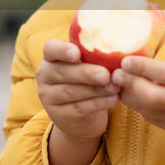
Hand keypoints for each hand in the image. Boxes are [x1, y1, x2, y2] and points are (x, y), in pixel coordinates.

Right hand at [37, 38, 118, 164]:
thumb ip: (94, 55)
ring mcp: (49, 97)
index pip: (50, 49)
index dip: (62, 50)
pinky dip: (98, 104)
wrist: (81, 116)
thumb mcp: (87, 65)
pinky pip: (79, 108)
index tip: (77, 53)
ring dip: (96, 89)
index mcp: (50, 58)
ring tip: (115, 87)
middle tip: (106, 74)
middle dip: (86, 73)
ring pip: (71, 92)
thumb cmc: (87, 81)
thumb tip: (120, 48)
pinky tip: (113, 100)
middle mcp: (44, 76)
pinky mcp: (58, 116)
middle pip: (63, 72)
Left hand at [113, 11, 164, 164]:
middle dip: (131, 85)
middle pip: (154, 96)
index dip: (142, 67)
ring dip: (130, 97)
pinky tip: (132, 93)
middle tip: (115, 74)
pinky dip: (138, 106)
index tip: (125, 60)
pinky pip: (151, 118)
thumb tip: (151, 7)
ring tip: (119, 83)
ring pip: (149, 110)